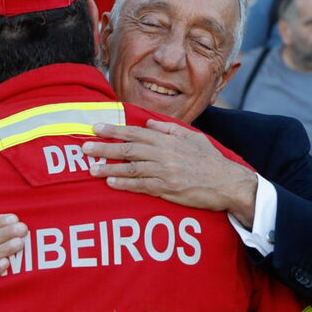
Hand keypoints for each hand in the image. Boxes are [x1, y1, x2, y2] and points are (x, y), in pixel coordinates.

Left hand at [81, 120, 257, 227]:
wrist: (228, 182)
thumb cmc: (210, 160)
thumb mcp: (192, 137)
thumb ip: (169, 128)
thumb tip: (148, 122)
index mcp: (168, 139)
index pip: (135, 132)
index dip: (114, 130)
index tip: (96, 128)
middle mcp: (164, 154)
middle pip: (128, 149)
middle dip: (104, 147)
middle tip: (84, 147)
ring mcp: (165, 172)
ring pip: (131, 168)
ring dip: (108, 168)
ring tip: (90, 168)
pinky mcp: (168, 189)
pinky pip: (142, 186)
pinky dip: (125, 184)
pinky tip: (110, 182)